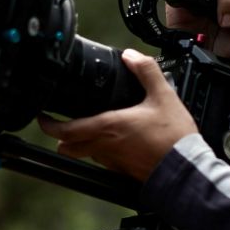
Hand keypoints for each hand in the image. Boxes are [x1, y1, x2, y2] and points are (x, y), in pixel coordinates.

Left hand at [37, 49, 196, 180]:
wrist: (186, 171)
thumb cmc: (174, 138)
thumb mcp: (164, 96)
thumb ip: (146, 71)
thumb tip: (132, 56)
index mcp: (108, 127)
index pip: (65, 130)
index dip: (48, 124)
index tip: (43, 117)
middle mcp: (105, 147)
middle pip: (68, 147)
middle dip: (61, 136)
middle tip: (61, 125)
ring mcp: (113, 162)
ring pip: (86, 154)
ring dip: (83, 143)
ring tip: (91, 129)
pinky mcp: (123, 172)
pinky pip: (104, 161)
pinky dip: (102, 151)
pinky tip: (117, 142)